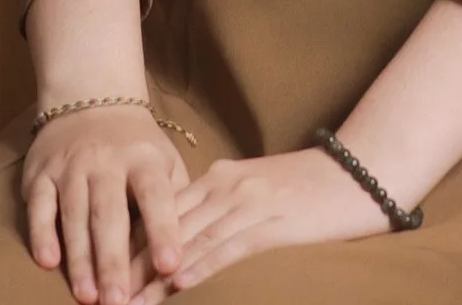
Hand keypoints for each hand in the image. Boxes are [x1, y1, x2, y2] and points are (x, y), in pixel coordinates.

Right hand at [20, 105, 190, 304]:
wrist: (90, 97)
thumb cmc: (136, 144)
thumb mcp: (165, 159)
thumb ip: (177, 199)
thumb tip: (192, 246)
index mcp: (144, 160)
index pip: (156, 198)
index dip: (163, 231)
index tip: (170, 266)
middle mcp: (106, 162)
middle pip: (110, 216)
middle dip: (113, 262)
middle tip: (119, 302)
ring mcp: (70, 166)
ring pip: (74, 217)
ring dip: (80, 260)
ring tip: (88, 298)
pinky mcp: (41, 173)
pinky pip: (39, 207)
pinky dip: (42, 235)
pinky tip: (48, 262)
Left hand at [124, 148, 391, 299]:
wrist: (359, 170)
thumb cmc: (309, 188)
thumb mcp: (256, 191)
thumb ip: (220, 209)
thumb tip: (185, 240)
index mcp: (219, 177)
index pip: (162, 213)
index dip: (131, 245)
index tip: (102, 272)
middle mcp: (227, 185)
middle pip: (167, 228)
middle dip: (133, 264)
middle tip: (103, 296)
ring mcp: (249, 201)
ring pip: (191, 240)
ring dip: (157, 275)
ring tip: (129, 302)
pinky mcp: (274, 221)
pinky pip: (229, 245)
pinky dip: (202, 264)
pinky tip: (180, 283)